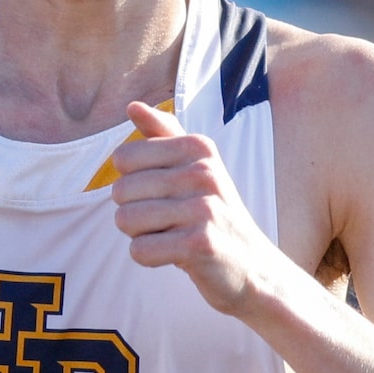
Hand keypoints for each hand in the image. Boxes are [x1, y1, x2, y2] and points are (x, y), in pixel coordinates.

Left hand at [109, 101, 296, 318]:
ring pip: (125, 220)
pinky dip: (150, 259)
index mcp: (198, 147)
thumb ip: (164, 134)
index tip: (164, 195)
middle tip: (170, 222)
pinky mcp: (200, 244)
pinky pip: (140, 250)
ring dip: (141, 236)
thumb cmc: (213, 215)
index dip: (133, 183)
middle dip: (134, 214)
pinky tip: (176, 257)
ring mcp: (204, 208)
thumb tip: (132, 105)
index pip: (123, 158)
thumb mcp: (196, 168)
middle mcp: (203, 172)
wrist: (253, 267)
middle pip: (120, 191)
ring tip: (172, 237)